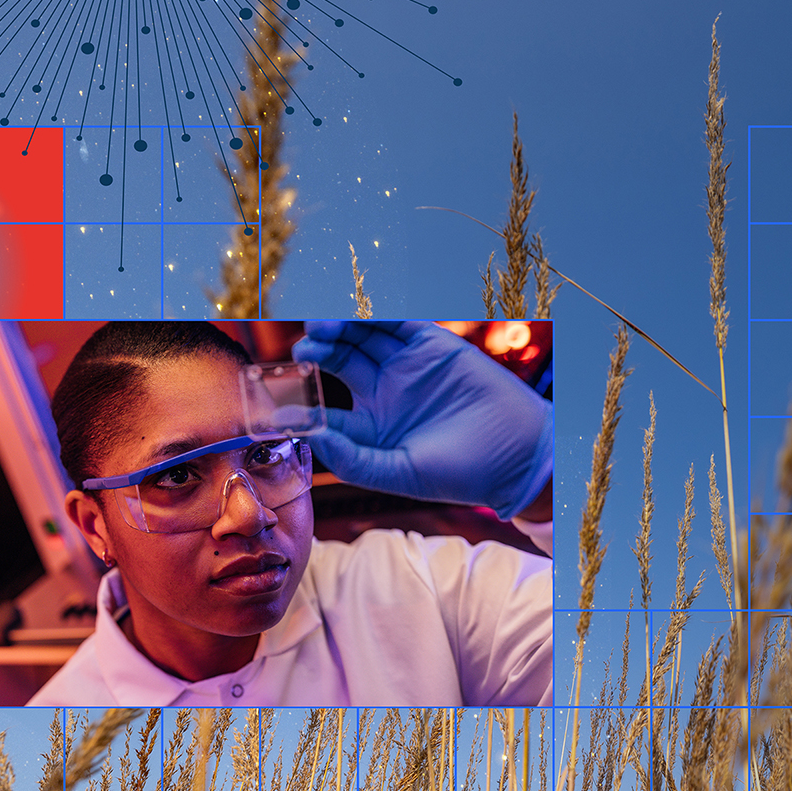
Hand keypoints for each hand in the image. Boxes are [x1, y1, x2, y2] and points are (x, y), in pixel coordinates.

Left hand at [291, 321, 553, 519]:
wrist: (515, 454)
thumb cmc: (459, 473)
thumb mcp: (399, 473)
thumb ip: (354, 459)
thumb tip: (311, 435)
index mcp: (370, 426)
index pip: (323, 406)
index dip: (298, 400)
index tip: (276, 399)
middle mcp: (384, 391)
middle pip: (337, 360)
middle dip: (316, 351)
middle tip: (305, 350)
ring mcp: (407, 366)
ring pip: (363, 337)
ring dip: (338, 329)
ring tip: (320, 329)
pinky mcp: (433, 345)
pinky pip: (398, 324)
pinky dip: (375, 317)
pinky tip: (354, 318)